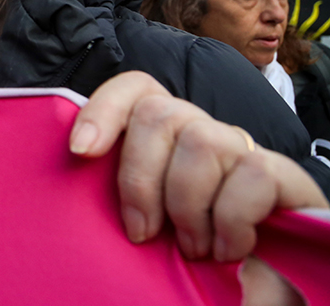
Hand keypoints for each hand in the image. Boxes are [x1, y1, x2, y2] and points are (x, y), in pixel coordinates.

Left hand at [69, 71, 327, 260]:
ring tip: (193, 248)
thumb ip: (124, 191)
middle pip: (157, 113)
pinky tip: (228, 248)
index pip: (136, 88)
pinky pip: (253, 173)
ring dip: (187, 204)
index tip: (81, 151)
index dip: (104, 108)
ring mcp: (243, 151)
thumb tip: (79, 152)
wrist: (278, 275)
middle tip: (142, 233)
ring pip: (201, 140)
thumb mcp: (154, 220)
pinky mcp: (283, 176)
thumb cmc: (199, 250)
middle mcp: (204, 133)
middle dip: (139, 178)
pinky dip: (232, 218)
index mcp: (168, 137)